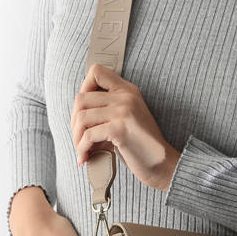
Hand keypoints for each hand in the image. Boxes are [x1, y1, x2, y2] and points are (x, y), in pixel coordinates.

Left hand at [71, 63, 180, 190]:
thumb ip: (108, 110)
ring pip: (81, 117)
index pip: (96, 71)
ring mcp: (123, 111)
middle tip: (78, 138)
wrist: (163, 163)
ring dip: (76, 137)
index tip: (84, 110)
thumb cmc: (142, 146)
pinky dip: (82, 148)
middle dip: (74, 121)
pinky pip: (88, 135)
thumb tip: (77, 114)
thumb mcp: (127, 119)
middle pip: (81, 98)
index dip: (83, 88)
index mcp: (128, 90)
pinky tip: (85, 158)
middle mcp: (126, 96)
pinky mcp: (120, 129)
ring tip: (81, 150)